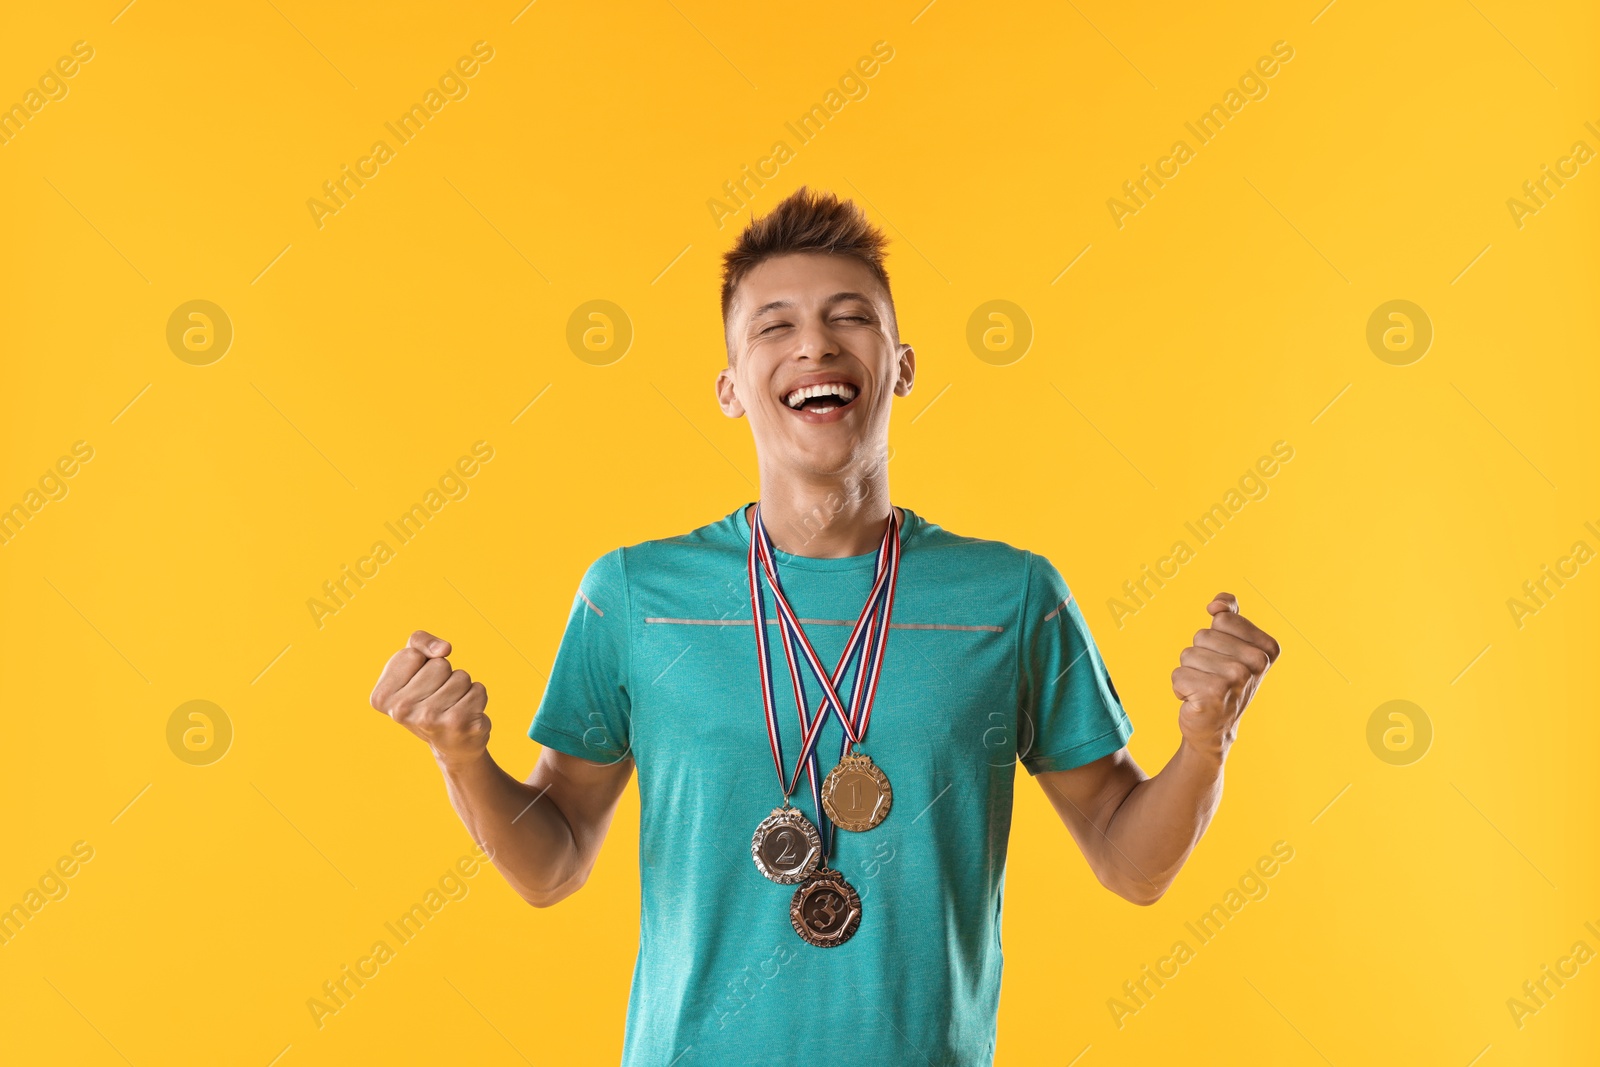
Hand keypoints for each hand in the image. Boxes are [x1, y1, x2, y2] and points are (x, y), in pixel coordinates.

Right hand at [369, 630, 490, 765]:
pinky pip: (478, 689)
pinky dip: (476, 697)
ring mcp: (431, 719)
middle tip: (438, 698)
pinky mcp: (460, 724)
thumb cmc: (429, 698)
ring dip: (461, 687)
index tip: (417, 686)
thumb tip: (444, 649)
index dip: (422, 663)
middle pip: (440, 665)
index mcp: (382, 697)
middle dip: (444, 675)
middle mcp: (401, 711)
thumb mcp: (414, 665)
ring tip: (451, 706)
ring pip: (461, 676)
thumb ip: (418, 641)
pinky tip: (466, 714)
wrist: (451, 745)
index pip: (412, 654)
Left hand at [1171, 593, 1279, 759]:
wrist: (1216, 729)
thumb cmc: (1223, 683)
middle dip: (1199, 656)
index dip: (1215, 638)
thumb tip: (1217, 605)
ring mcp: (1236, 679)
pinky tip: (1196, 702)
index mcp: (1267, 648)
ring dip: (1189, 672)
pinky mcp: (1213, 695)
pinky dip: (1180, 688)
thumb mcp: (1233, 646)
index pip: (1223, 619)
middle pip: (1202, 635)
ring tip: (1204, 689)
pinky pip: (1178, 675)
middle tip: (1212, 678)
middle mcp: (1256, 663)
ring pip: (1188, 654)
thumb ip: (1229, 616)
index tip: (1225, 660)